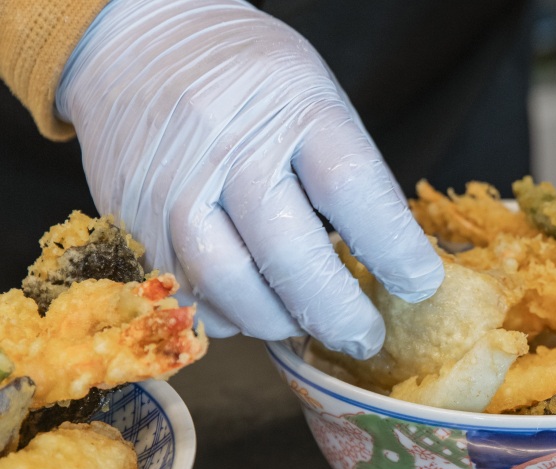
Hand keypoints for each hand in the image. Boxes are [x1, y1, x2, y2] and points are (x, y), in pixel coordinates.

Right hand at [56, 0, 443, 357]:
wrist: (135, 42)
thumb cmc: (247, 80)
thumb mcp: (314, 98)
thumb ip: (346, 176)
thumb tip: (388, 265)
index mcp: (293, 109)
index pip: (355, 191)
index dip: (395, 252)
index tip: (420, 284)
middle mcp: (227, 148)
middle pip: (290, 256)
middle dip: (338, 313)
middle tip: (366, 336)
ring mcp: (172, 186)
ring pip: (230, 287)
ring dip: (280, 322)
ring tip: (308, 322)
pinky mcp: (133, 219)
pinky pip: (187, 292)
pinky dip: (227, 314)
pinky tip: (251, 305)